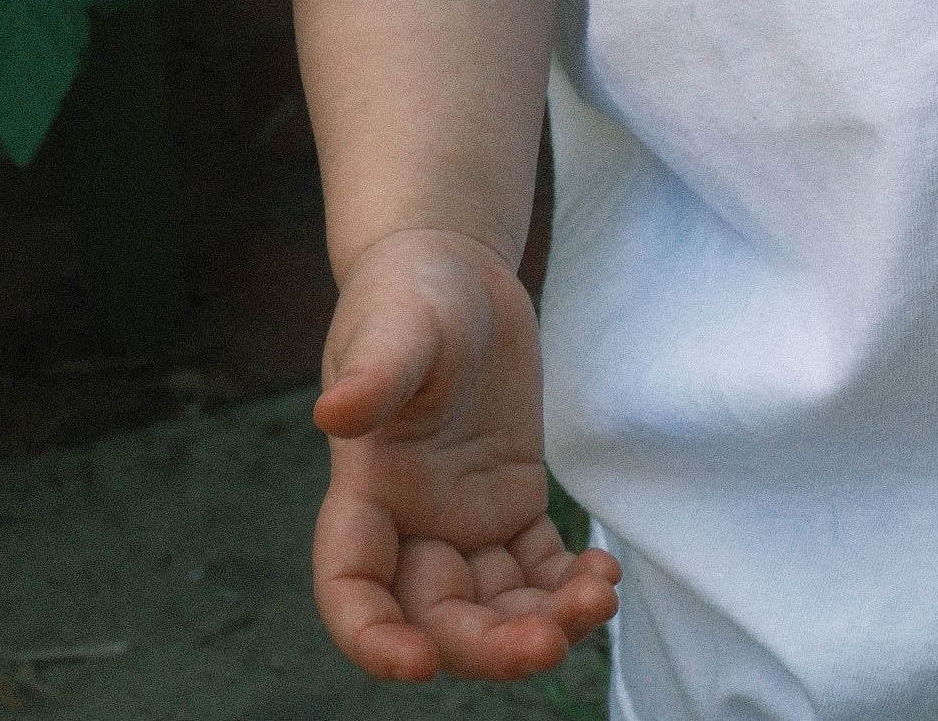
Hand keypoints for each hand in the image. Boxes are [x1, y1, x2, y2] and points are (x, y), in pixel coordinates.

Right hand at [308, 228, 620, 681]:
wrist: (453, 271)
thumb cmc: (408, 295)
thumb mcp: (394, 325)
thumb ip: (375, 373)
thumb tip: (334, 412)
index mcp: (365, 490)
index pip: (351, 585)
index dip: (372, 637)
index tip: (417, 665)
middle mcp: (408, 521)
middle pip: (438, 615)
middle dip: (488, 645)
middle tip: (551, 644)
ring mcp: (461, 519)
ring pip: (494, 604)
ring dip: (540, 622)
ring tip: (598, 601)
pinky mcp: (510, 502)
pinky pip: (536, 567)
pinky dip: (567, 585)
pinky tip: (603, 577)